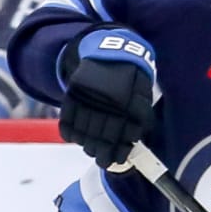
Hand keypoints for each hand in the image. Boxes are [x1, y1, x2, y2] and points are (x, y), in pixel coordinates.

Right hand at [58, 27, 155, 168]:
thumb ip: (141, 118)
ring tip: (90, 149)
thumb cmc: (131, 78)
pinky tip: (74, 138)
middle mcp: (106, 102)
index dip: (118, 153)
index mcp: (126, 104)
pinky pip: (67, 120)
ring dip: (86, 145)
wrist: (112, 51)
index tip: (116, 160)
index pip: (120, 137)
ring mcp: (88, 98)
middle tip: (102, 159)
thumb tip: (133, 143)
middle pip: (100, 138)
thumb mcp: (143, 94)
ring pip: (83, 132)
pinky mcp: (74, 93)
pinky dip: (69, 133)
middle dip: (101, 153)